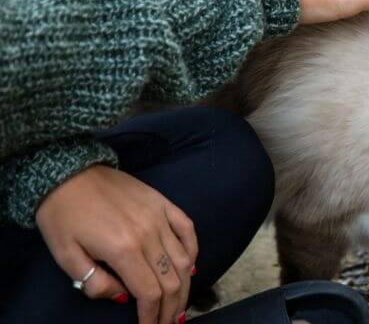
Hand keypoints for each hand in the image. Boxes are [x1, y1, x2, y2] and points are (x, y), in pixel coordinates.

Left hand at [36, 165, 197, 323]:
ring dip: (185, 286)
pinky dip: (193, 251)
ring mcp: (159, 216)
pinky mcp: (163, 203)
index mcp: (123, 249)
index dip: (153, 316)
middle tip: (168, 322)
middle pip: (171, 280)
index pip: (149, 293)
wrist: (68, 172)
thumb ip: (95, 283)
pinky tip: (190, 267)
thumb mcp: (65, 255)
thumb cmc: (63, 215)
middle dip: (172, 308)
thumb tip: (122, 297)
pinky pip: (188, 229)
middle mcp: (148, 233)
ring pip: (184, 260)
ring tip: (180, 304)